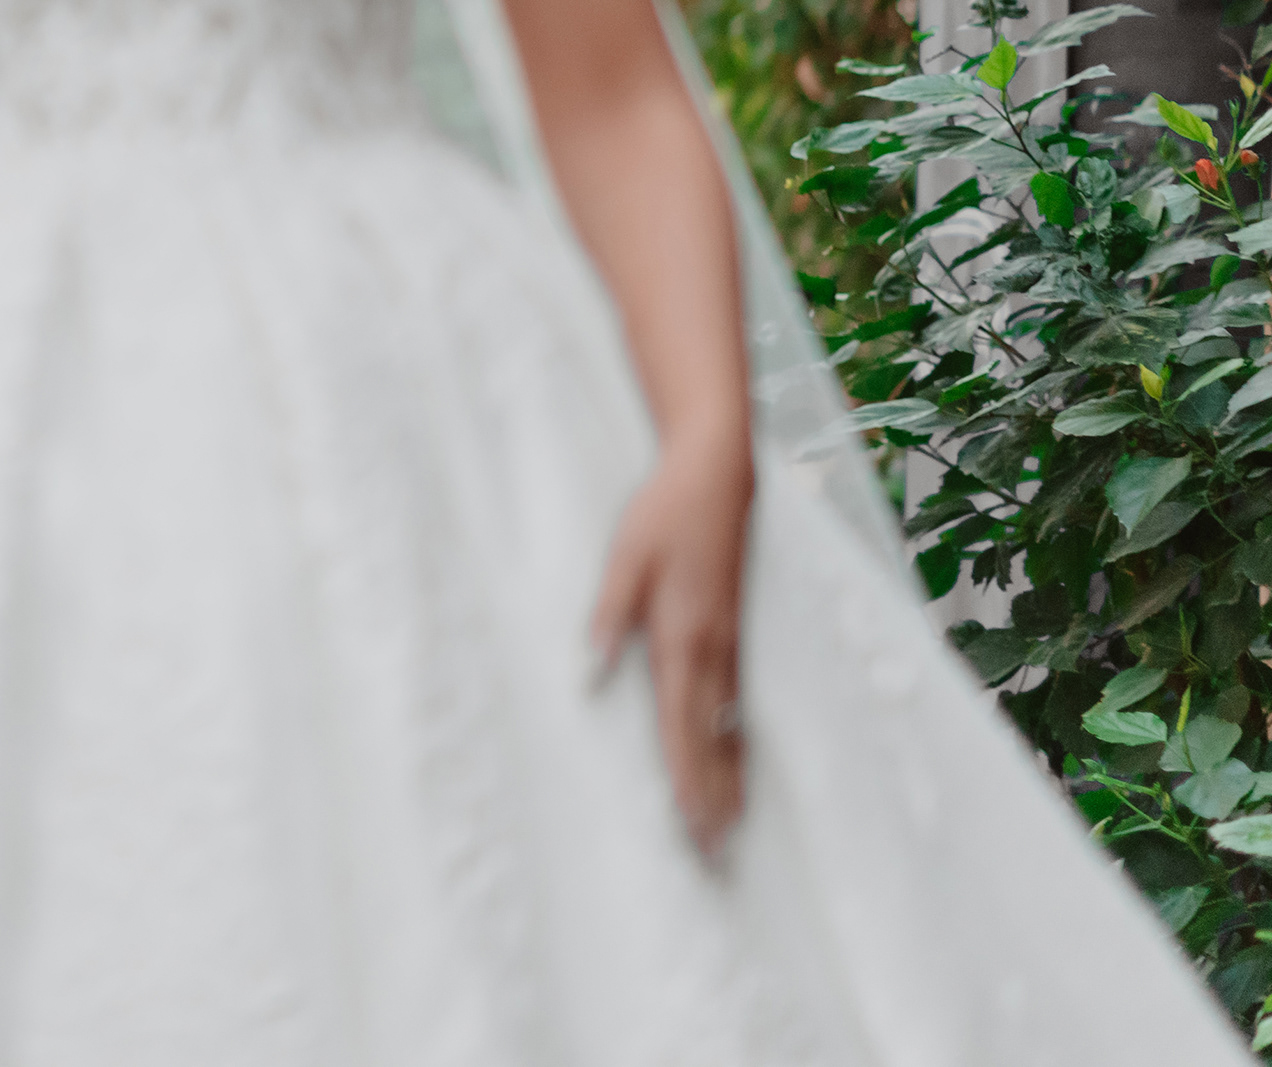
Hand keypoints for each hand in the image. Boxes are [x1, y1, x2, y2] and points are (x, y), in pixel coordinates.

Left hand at [590, 434, 751, 856]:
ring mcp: (730, 643)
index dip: (686, 776)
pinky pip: (736, 703)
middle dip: (712, 796)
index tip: (690, 823)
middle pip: (711, 737)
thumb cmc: (664, 514)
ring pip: (729, 726)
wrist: (719, 475)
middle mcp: (714, 649)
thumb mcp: (624, 556)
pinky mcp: (734, 634)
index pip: (680, 721)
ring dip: (728, 777)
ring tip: (729, 828)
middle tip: (713, 853)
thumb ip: (608, 613)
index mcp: (681, 635)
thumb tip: (590, 668)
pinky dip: (736, 742)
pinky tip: (737, 766)